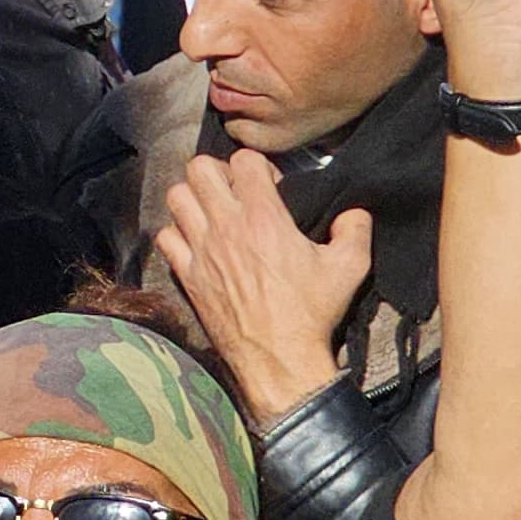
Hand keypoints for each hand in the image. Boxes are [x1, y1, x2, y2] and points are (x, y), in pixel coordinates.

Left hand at [152, 149, 366, 417]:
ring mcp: (201, 251)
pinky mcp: (187, 275)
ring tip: (212, 211)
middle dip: (218, 171)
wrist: (279, 359)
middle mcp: (226, 227)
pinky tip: (196, 241)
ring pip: (176, 197)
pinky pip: (165, 237)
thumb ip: (355, 228)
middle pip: (199, 169)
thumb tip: (354, 212)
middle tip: (234, 190)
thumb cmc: (312, 313)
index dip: (257, 166)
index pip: (243, 160)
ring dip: (193, 197)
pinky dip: (176, 232)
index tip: (270, 186)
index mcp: (264, 218)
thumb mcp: (350, 267)